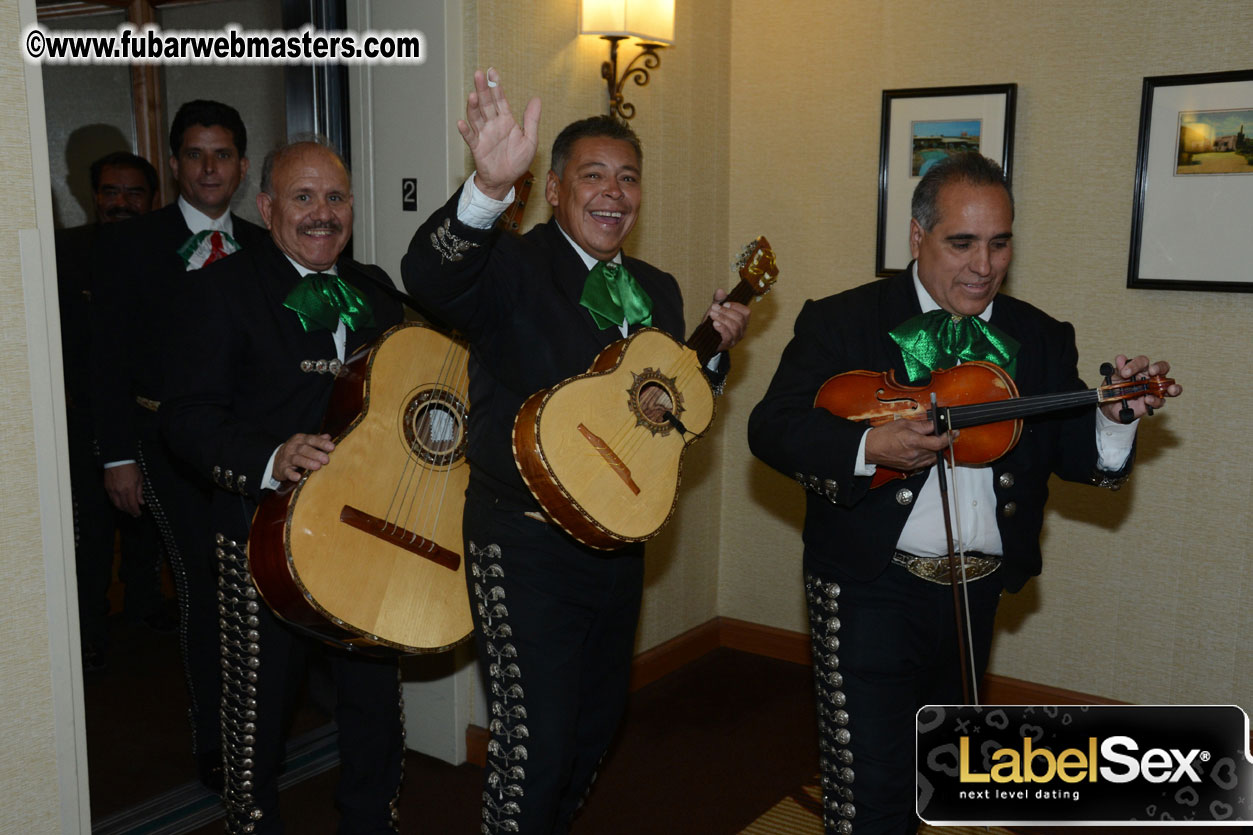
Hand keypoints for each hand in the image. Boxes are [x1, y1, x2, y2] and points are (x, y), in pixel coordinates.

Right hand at [103, 463, 143, 516]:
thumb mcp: (139, 478)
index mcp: (129, 488)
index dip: (136, 511)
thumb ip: (140, 492)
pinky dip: (117, 503)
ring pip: (117, 504)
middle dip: (130, 512)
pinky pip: (112, 499)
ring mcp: (112, 490)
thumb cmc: (129, 467)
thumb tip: (141, 502)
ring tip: (128, 510)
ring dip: (123, 509)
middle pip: (124, 506)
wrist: (118, 459)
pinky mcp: (107, 488)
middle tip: (134, 514)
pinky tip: (120, 504)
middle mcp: (120, 491)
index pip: (133, 505)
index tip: (138, 513)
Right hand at [273, 433, 334, 482]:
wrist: (276, 459)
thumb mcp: (305, 443)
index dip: (321, 443)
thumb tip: (328, 437)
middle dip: (316, 454)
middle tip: (326, 460)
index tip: (332, 447)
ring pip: (296, 459)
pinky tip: (298, 477)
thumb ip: (317, 440)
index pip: (311, 439)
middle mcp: (293, 447)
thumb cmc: (296, 450)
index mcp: (300, 439)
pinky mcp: (283, 469)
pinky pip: (287, 471)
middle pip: (304, 449)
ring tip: (318, 466)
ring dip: (307, 463)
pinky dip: (292, 474)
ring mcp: (287, 458)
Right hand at [459, 68, 541, 199]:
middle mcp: (493, 124)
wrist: (505, 180)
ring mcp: (484, 134)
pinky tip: (461, 122)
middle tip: (479, 74)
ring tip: (473, 95)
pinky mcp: (477, 147)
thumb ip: (531, 120)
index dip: (496, 86)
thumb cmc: (517, 161)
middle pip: (486, 103)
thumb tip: (536, 99)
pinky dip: (465, 130)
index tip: (492, 71)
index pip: (500, 100)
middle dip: (483, 89)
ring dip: (473, 106)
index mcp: (506, 120)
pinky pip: (470, 137)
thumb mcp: (530, 140)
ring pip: (476, 116)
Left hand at [703, 288, 750, 352]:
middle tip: (714, 308)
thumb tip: (720, 291)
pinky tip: (714, 324)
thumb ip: (718, 300)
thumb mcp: (716, 310)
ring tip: (712, 315)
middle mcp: (742, 330)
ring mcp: (736, 338)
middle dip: (726, 312)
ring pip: (734, 327)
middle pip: (740, 319)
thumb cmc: (713, 323)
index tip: (724, 303)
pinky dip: (721, 328)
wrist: (704, 338)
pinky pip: (728, 335)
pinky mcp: (728, 344)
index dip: (737, 306)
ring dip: (722, 318)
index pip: (746, 312)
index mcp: (742, 320)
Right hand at [864, 420, 954, 471]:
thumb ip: (921, 425)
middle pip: (938, 450)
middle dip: (942, 442)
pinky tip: (923, 449)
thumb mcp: (903, 424)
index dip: (949, 437)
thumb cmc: (883, 435)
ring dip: (935, 450)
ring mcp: (913, 462)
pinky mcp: (910, 467)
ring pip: (933, 457)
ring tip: (929, 441)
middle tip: (941, 434)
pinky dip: (928, 456)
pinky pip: (925, 463)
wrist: (870, 448)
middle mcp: (915, 454)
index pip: (938, 442)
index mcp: (913, 441)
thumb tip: (933, 425)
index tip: (953, 432)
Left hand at [1098, 355, 1181, 422]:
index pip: (1143, 361)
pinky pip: (1160, 401)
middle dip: (1159, 368)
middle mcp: (1151, 377)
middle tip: (1152, 371)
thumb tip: (1120, 359)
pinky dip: (1156, 401)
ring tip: (1171, 389)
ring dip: (1174, 387)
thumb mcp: (1113, 378)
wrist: (1111, 406)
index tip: (1125, 372)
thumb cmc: (1115, 388)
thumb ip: (1118, 369)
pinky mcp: (1154, 403)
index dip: (1136, 364)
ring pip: (1170, 386)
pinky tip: (1148, 400)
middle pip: (1163, 368)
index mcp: (1140, 368)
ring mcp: (1154, 390)